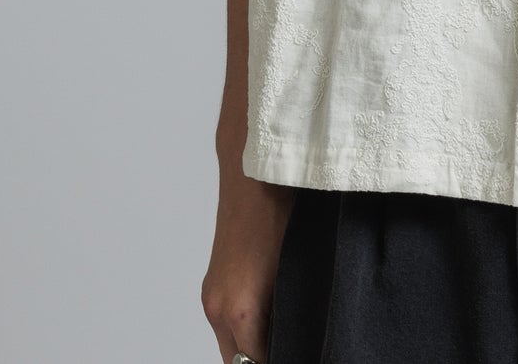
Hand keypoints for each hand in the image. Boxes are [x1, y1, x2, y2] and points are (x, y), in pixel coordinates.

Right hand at [201, 164, 294, 363]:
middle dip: (263, 358)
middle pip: (238, 361)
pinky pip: (226, 323)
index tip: (304, 352)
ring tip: (287, 336)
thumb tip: (306, 332)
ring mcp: (212, 295)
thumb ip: (296, 311)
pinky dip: (244, 330)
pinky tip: (272, 318)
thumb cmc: (280, 212)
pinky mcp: (213, 282)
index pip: (258, 363)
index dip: (283, 360)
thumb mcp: (295, 269)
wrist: (252, 172)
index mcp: (240, 310)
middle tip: (297, 347)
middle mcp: (218, 308)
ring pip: (230, 344)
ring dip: (252, 346)